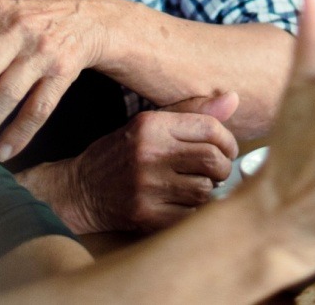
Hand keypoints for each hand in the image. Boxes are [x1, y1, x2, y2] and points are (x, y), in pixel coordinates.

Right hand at [19, 93, 241, 233]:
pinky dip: (192, 211)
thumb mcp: (150, 123)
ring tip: (193, 186)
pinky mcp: (145, 215)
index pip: (210, 128)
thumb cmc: (122, 154)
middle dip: (222, 168)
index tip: (226, 150)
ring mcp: (146, 186)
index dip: (228, 141)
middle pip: (213, 160)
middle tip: (215, 172)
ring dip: (207, 191)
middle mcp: (148, 153)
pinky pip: (190, 215)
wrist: (81, 190)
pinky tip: (181, 204)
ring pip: (205, 190)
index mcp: (151, 125)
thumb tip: (234, 99)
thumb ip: (192, 111)